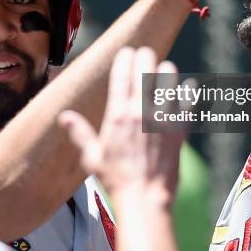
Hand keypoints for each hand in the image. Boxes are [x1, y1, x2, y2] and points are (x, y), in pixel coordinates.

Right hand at [58, 47, 183, 205]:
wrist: (144, 198)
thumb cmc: (116, 179)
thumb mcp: (92, 156)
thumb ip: (79, 133)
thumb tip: (63, 117)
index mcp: (117, 115)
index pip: (120, 75)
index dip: (124, 58)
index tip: (126, 52)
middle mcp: (140, 111)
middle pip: (145, 69)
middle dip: (144, 56)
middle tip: (145, 53)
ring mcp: (162, 118)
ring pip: (168, 79)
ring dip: (165, 71)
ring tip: (164, 69)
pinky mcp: (179, 128)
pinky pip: (186, 101)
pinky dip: (187, 91)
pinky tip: (186, 87)